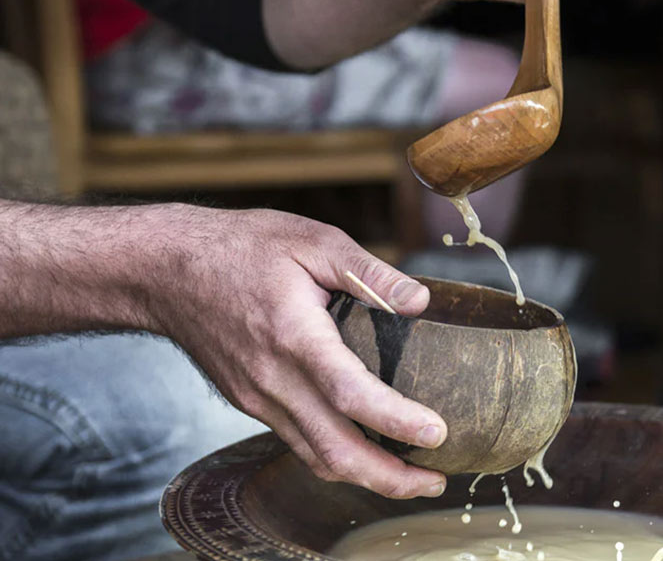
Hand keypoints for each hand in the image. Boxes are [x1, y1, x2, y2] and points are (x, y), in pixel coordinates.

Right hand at [147, 205, 447, 498]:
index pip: (350, 395)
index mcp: (294, 336)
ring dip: (367, 478)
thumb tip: (419, 301)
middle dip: (391, 478)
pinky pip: (299, 444)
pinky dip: (337, 459)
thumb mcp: (312, 240)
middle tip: (437, 480)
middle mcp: (274, 380)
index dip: (397, 420)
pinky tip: (367, 452)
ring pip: (316, 458)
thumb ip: (369, 272)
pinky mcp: (251, 404)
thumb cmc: (242, 248)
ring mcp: (258, 399)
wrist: (166, 270)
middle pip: (335, 452)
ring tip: (412, 479)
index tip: (438, 433)